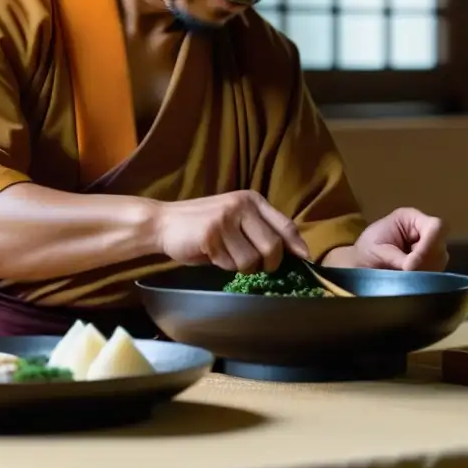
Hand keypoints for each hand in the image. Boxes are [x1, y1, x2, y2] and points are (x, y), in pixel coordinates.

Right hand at [154, 190, 310, 272]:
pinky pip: (231, 264)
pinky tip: (212, 254)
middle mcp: (242, 205)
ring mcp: (226, 219)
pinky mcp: (212, 234)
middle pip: (273, 247)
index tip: (304, 259)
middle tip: (256, 267)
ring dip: (241, 267)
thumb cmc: (202, 226)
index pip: (285, 224)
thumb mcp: (234, 219)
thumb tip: (292, 252)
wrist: (163, 222)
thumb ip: (259, 229)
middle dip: (268, 264)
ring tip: (226, 256)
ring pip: (252, 260)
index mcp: (251, 200)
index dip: (297, 245)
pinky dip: (224, 266)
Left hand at [329, 207, 448, 271]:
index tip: (411, 264)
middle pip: (440, 246)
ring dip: (424, 272)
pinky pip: (437, 275)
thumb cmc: (366, 251)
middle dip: (424, 262)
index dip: (430, 244)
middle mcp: (426, 233)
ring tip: (402, 276)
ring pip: (440, 262)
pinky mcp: (431, 267)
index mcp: (412, 219)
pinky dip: (424, 280)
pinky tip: (408, 281)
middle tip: (404, 273)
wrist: (362, 267)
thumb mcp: (377, 250)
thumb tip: (413, 267)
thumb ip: (397, 257)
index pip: (436, 226)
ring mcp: (431, 250)